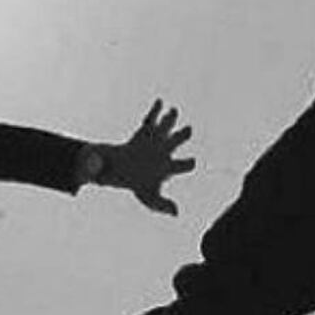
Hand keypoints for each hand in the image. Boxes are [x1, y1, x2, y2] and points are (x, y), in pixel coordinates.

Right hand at [99, 99, 195, 215]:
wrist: (122, 171)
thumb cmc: (140, 185)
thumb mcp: (149, 198)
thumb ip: (161, 205)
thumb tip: (177, 213)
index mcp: (170, 166)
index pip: (183, 164)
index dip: (188, 164)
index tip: (193, 161)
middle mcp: (166, 150)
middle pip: (177, 141)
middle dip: (183, 135)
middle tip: (189, 130)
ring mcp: (156, 140)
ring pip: (166, 127)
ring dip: (170, 119)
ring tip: (174, 111)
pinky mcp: (145, 131)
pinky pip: (151, 119)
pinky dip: (156, 110)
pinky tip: (160, 101)